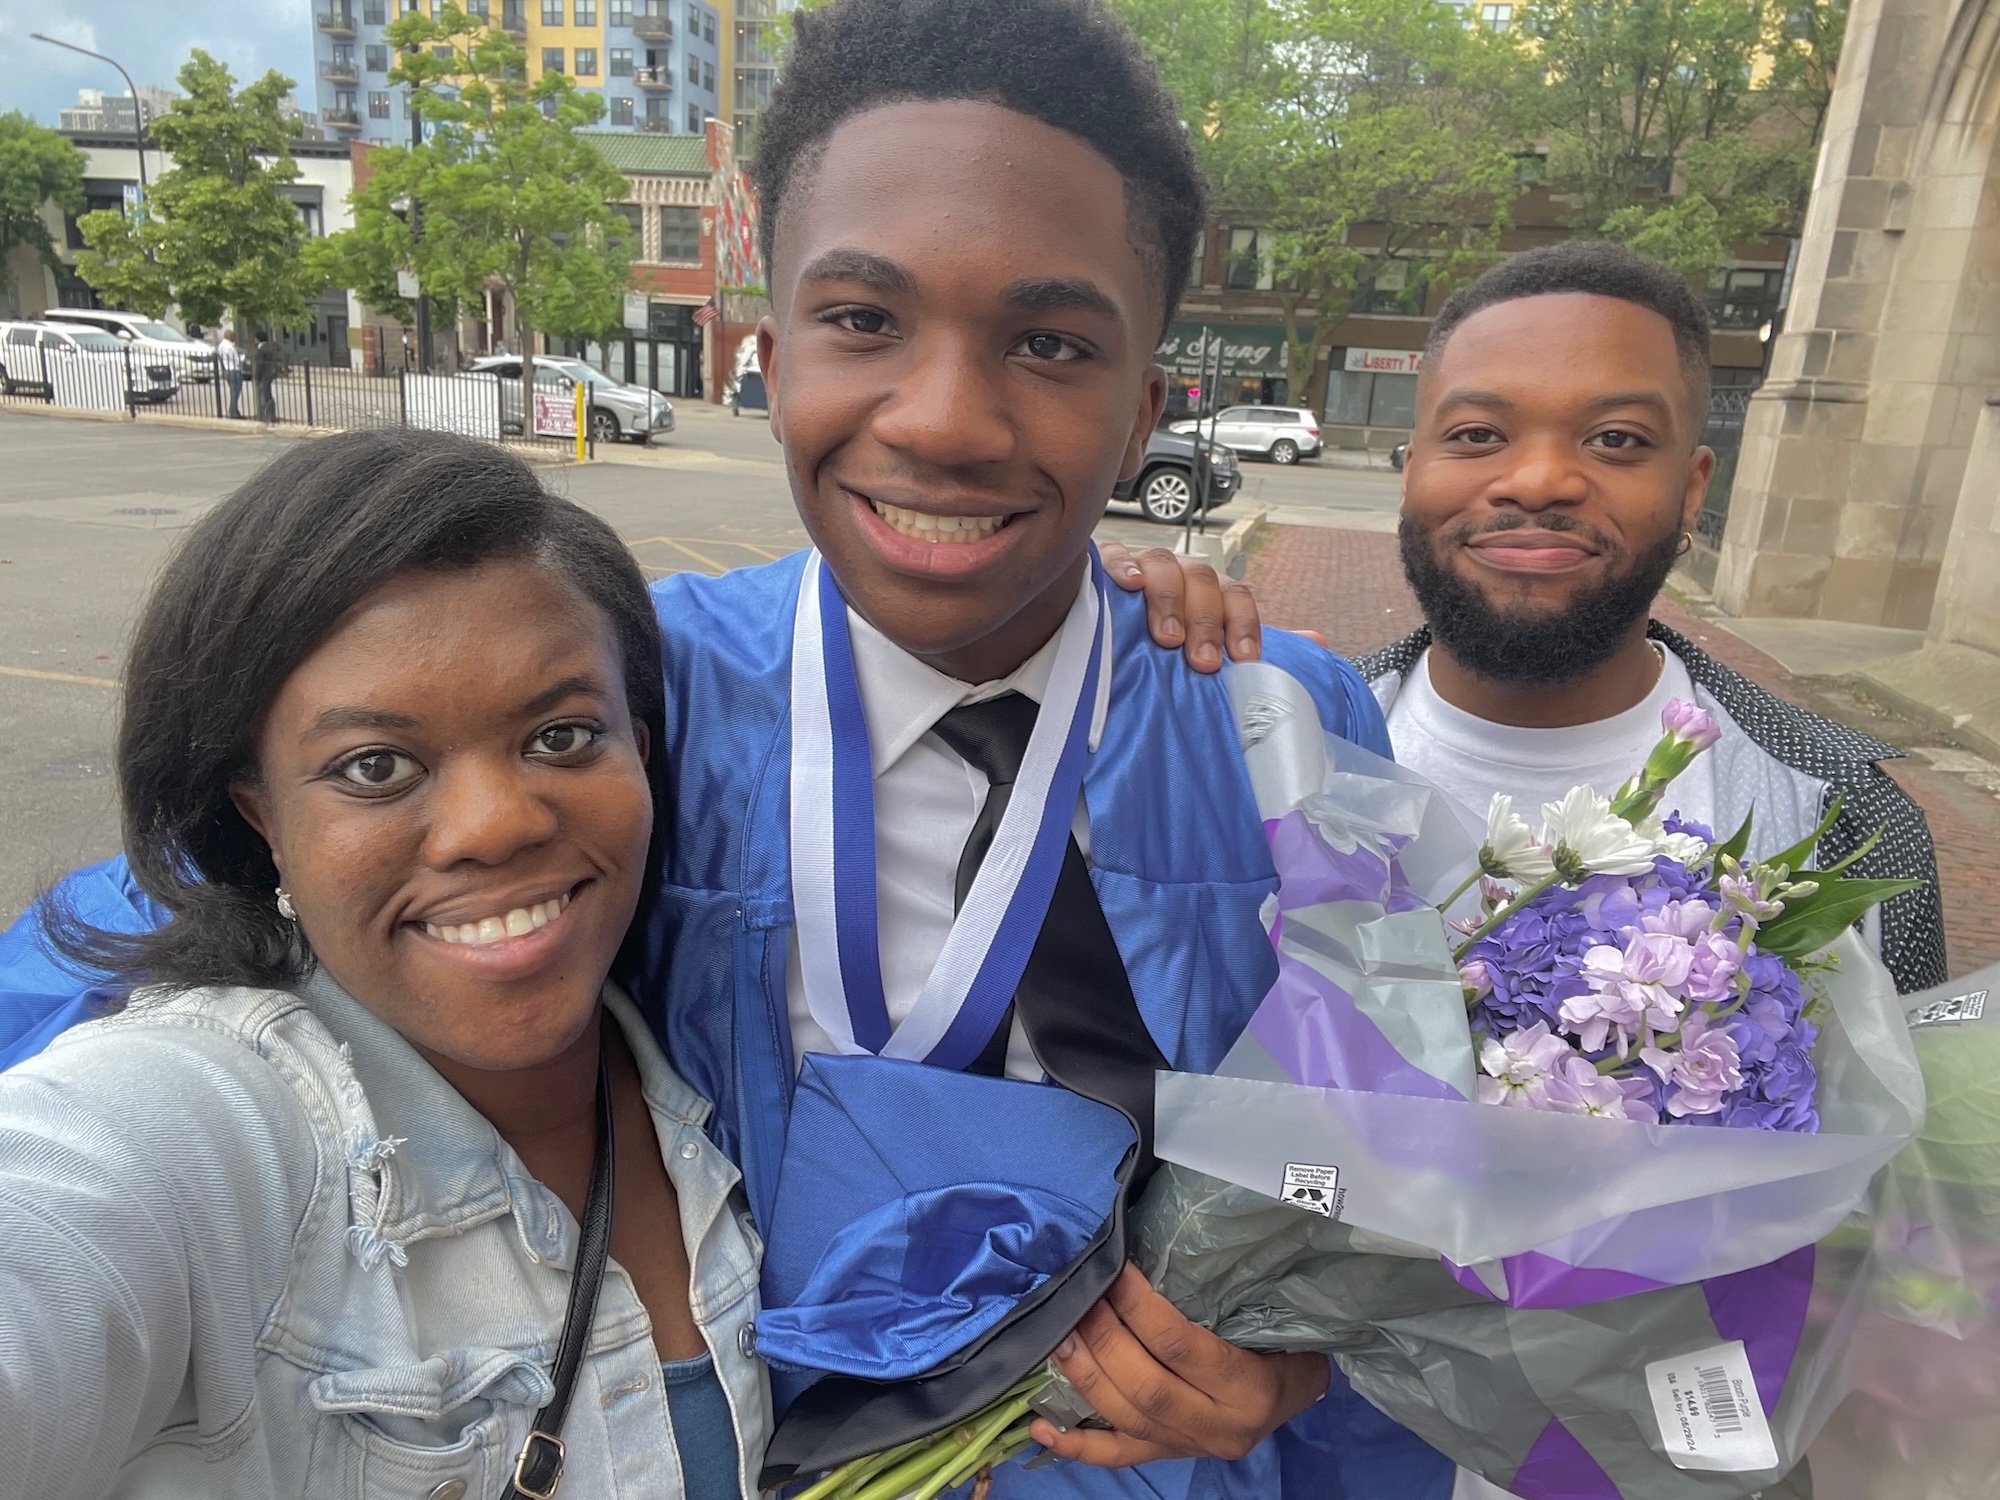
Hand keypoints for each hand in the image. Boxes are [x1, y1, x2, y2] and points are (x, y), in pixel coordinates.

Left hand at [1030, 1264, 1329, 1466]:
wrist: (1297, 1398)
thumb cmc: (1284, 1346)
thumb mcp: (1272, 1321)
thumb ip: (1224, 1298)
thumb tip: (1158, 1251)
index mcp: (1248, 1389)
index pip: (1180, 1346)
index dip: (1139, 1307)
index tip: (1115, 1270)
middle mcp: (1218, 1427)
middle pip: (1146, 1386)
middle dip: (1103, 1339)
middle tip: (1078, 1300)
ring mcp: (1189, 1447)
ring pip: (1126, 1417)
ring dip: (1084, 1376)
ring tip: (1059, 1337)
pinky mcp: (1168, 1457)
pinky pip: (1116, 1456)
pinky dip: (1075, 1444)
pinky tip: (1040, 1426)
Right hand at [1099, 542, 1261, 672]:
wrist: (1097, 629)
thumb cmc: (1146, 649)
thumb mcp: (1179, 658)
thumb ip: (1201, 665)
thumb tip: (1231, 696)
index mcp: (1204, 591)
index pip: (1234, 595)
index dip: (1243, 624)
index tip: (1243, 659)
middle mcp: (1179, 572)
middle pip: (1202, 580)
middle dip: (1205, 622)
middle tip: (1203, 662)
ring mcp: (1143, 565)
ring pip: (1164, 565)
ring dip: (1170, 600)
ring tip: (1168, 638)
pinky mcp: (1105, 561)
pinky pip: (1116, 556)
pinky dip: (1125, 567)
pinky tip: (1132, 584)